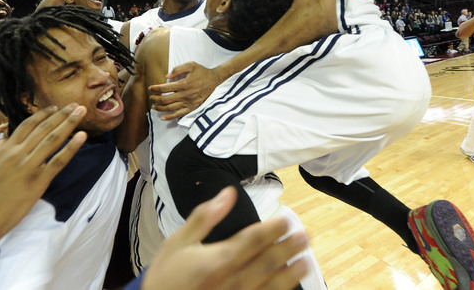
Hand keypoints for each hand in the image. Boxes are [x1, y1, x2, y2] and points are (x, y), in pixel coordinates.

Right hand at [0, 104, 87, 244]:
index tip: (55, 108)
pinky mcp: (38, 181)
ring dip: (69, 123)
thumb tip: (3, 141)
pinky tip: (82, 137)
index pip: (27, 125)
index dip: (43, 115)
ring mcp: (29, 166)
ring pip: (52, 139)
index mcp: (5, 150)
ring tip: (81, 112)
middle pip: (43, 128)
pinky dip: (71, 148)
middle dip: (61, 115)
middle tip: (75, 105)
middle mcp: (17, 153)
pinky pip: (58, 161)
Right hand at [142, 187, 309, 289]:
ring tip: (306, 262)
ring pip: (269, 285)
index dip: (273, 230)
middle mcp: (230, 280)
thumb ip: (204, 216)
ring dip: (289, 274)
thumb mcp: (178, 240)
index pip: (252, 241)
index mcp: (217, 259)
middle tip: (305, 236)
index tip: (287, 220)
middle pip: (266, 262)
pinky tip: (287, 288)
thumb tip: (227, 193)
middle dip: (288, 248)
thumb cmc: (167, 274)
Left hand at [148, 62, 220, 119]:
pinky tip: (163, 118)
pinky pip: (179, 114)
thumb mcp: (191, 65)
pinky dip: (170, 117)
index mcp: (183, 84)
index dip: (155, 89)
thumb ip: (178, 69)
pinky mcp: (192, 107)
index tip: (150, 88)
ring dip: (160, 108)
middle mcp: (184, 95)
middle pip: (165, 100)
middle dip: (155, 99)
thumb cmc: (202, 72)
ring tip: (154, 106)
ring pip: (170, 108)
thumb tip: (167, 76)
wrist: (214, 80)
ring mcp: (188, 102)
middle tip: (150, 98)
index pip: (164, 88)